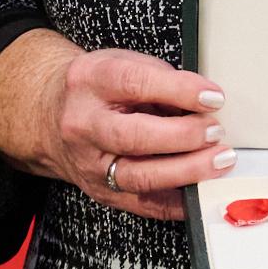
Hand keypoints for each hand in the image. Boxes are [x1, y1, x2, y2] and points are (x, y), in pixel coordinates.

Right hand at [0, 28, 227, 221]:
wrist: (49, 116)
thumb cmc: (96, 88)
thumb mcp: (122, 64)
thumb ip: (160, 80)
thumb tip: (204, 103)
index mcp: (90, 81)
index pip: (136, 84)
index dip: (179, 91)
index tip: (213, 98)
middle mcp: (84, 124)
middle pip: (134, 136)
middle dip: (183, 136)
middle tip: (215, 132)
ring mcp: (89, 163)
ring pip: (138, 176)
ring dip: (186, 171)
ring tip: (218, 161)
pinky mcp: (100, 191)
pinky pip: (142, 204)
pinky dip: (176, 201)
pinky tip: (200, 191)